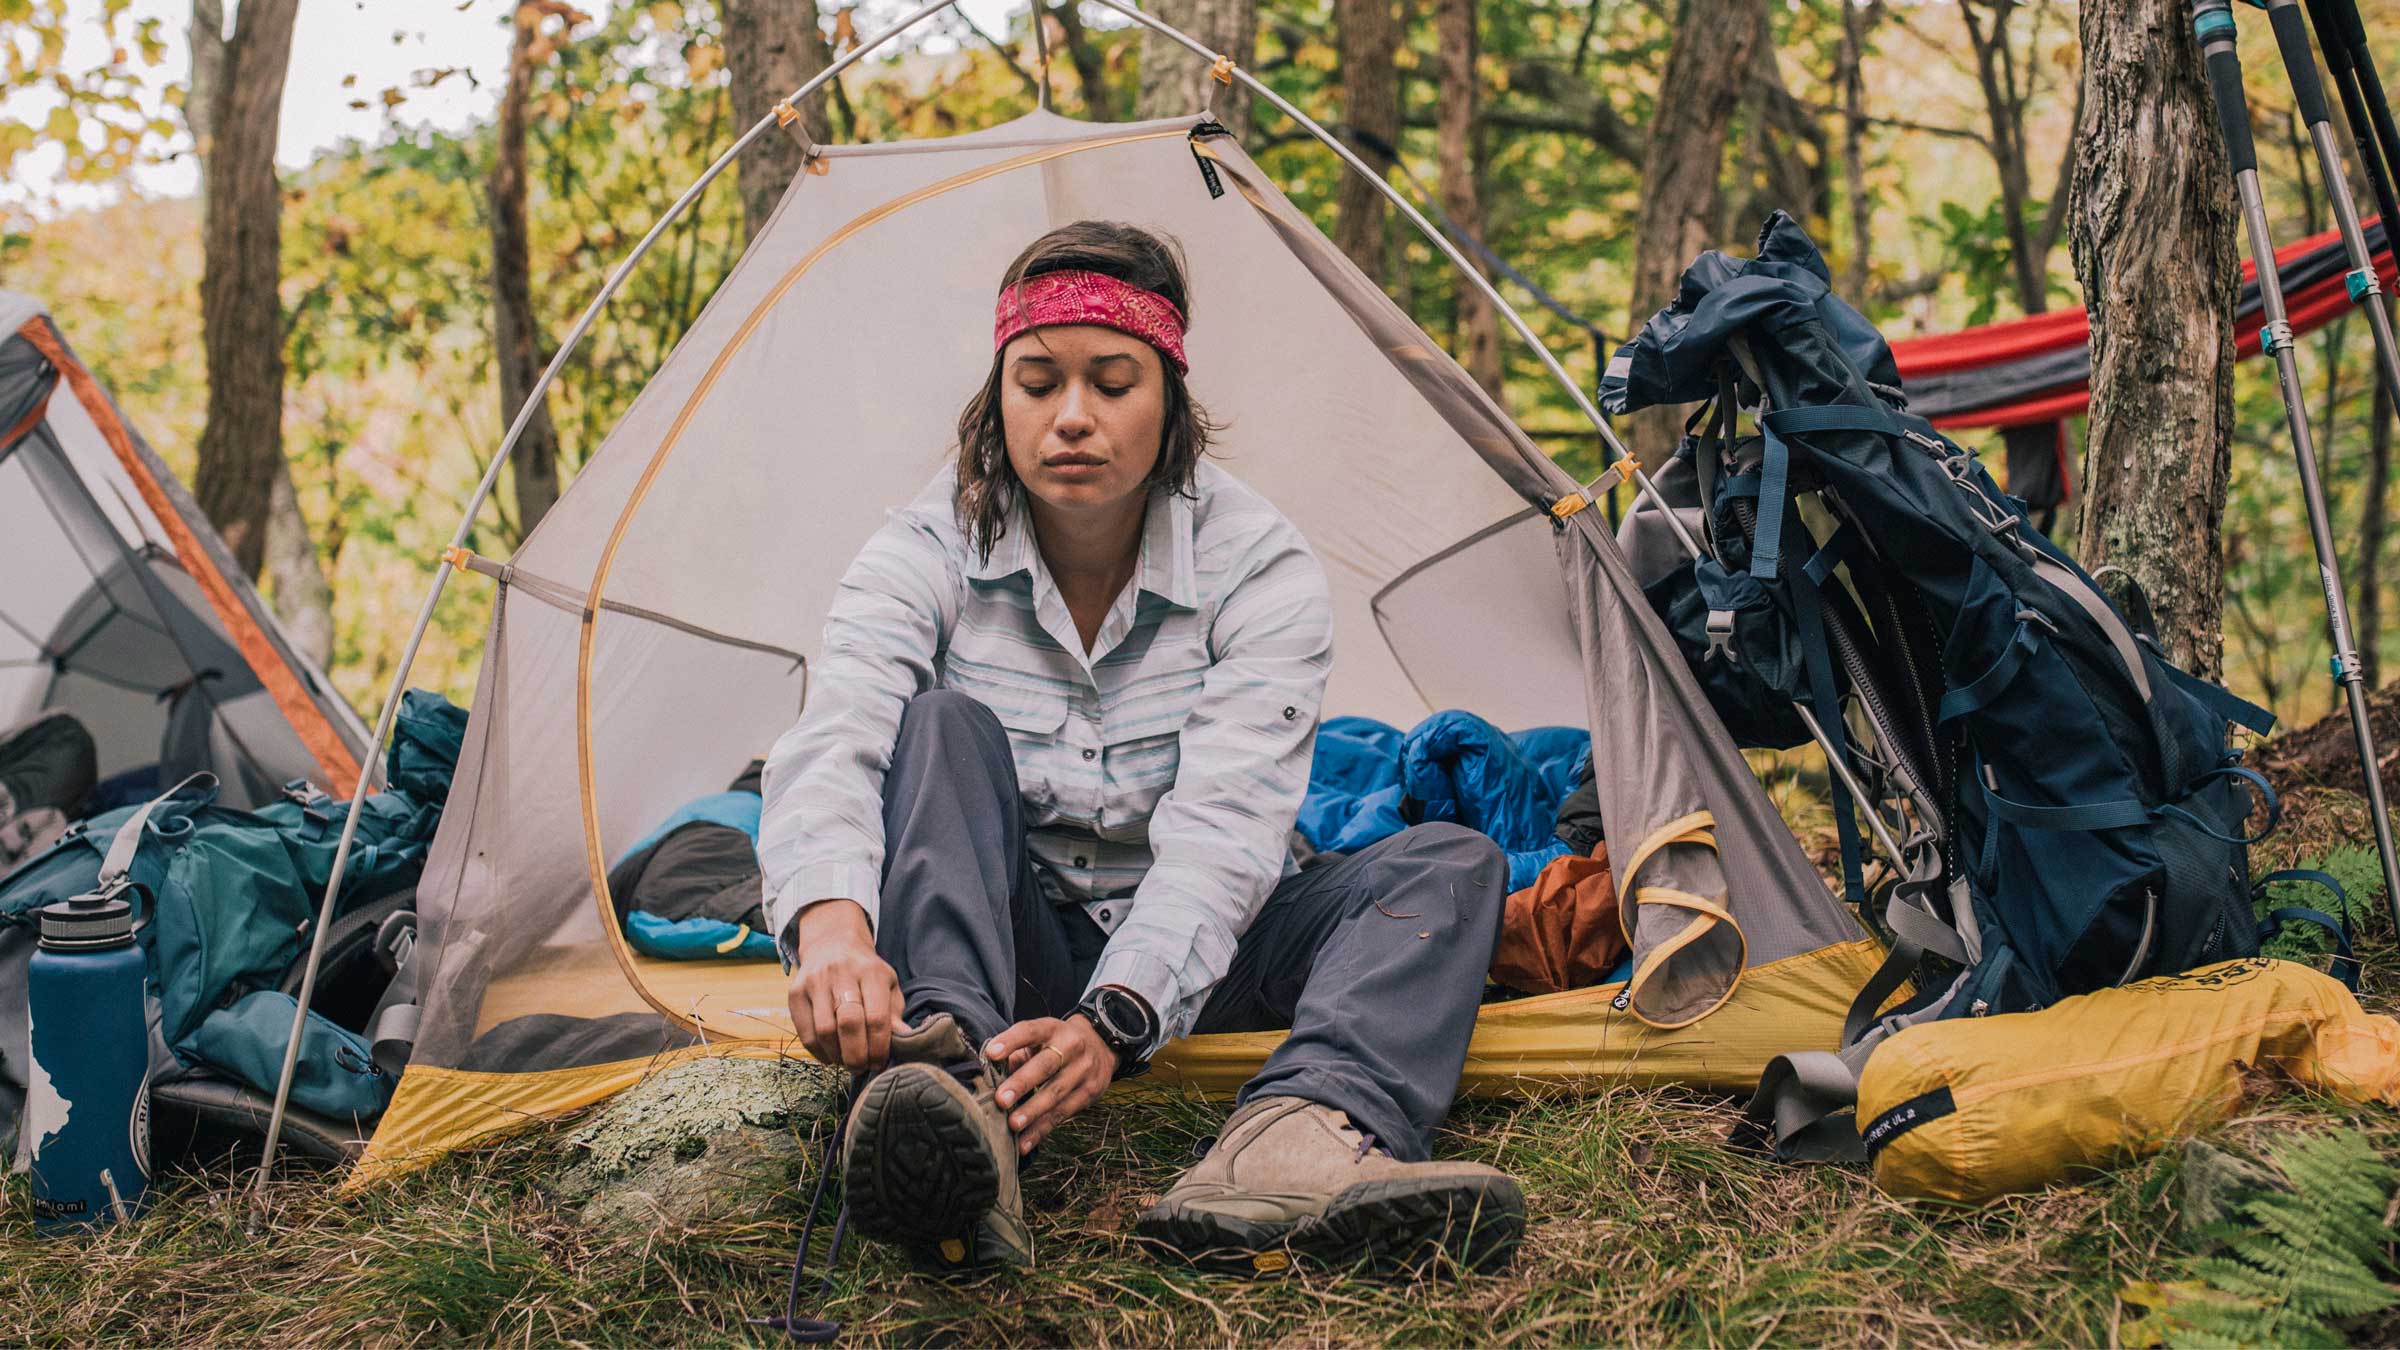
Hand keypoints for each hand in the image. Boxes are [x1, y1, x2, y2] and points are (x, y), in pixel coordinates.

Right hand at [785, 900, 902, 1070]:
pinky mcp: (795, 993)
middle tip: (862, 1067)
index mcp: (871, 972)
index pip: (877, 1017)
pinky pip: (805, 1033)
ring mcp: (815, 983)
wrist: (832, 944)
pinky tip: (831, 1056)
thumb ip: (894, 1013)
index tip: (880, 1062)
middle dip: (857, 1055)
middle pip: (849, 1024)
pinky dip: (819, 1052)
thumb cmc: (866, 973)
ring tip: (847, 1062)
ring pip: (825, 1031)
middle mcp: (841, 974)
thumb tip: (904, 1040)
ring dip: (838, 1056)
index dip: (879, 1047)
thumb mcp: (888, 985)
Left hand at [984, 1015, 1115, 1153]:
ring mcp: (1084, 1070)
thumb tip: (990, 1073)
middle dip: (1022, 1083)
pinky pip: (1063, 1114)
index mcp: (1053, 1029)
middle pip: (1046, 1065)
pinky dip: (1042, 1130)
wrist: (1102, 1045)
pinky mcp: (1090, 1092)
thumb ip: (1016, 1053)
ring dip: (1033, 1112)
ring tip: (1013, 1125)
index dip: (1011, 1041)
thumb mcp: (1040, 1039)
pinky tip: (1025, 1143)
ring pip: (1056, 1093)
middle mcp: (1072, 1046)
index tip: (991, 1053)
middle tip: (1001, 1100)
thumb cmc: (1058, 1044)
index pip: (1030, 1031)